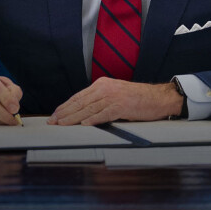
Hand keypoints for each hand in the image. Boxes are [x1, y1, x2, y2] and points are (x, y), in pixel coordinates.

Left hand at [47, 79, 181, 125]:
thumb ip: (101, 100)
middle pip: (80, 102)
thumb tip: (84, 112)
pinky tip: (83, 125)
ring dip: (73, 118)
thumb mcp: (116, 93)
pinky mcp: (121, 106)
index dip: (65, 106)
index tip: (55, 114)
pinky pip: (103, 114)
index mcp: (103, 84)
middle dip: (64, 113)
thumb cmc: (138, 99)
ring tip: (62, 125)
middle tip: (52, 122)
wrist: (158, 98)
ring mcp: (113, 97)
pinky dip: (92, 120)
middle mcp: (105, 88)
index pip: (79, 96)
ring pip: (88, 109)